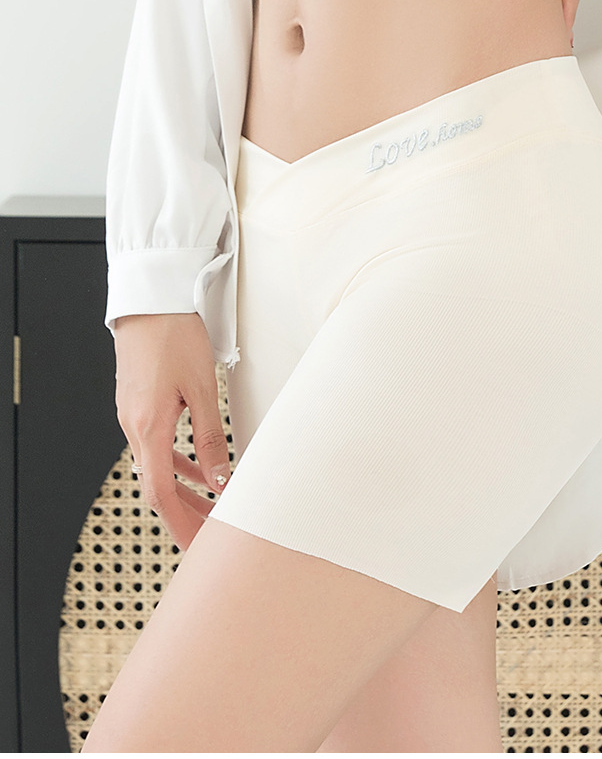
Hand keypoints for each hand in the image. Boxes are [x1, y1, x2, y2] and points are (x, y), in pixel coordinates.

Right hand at [114, 311, 230, 550]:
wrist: (149, 299)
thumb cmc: (175, 335)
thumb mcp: (200, 388)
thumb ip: (211, 437)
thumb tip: (221, 479)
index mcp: (147, 427)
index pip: (160, 494)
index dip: (181, 525)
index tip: (200, 548)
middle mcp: (133, 427)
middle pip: (158, 486)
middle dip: (186, 514)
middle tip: (213, 537)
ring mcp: (133, 416)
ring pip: (158, 467)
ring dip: (185, 489)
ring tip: (215, 508)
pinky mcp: (138, 405)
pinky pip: (158, 445)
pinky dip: (179, 463)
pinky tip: (201, 468)